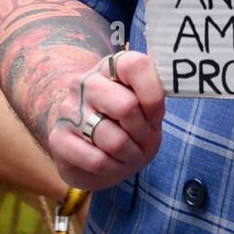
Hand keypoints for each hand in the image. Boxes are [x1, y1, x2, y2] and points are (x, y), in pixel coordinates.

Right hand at [49, 51, 164, 191]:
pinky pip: (96, 160)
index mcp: (112, 67)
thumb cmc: (127, 126)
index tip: (156, 115)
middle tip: (144, 139)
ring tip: (131, 155)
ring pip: (113, 138)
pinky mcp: (58, 140)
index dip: (153, 95)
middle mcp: (86, 82)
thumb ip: (156, 97)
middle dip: (143, 131)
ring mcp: (68, 110)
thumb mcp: (147, 109)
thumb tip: (175, 85)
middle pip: (126, 106)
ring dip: (131, 155)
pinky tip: (114, 164)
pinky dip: (114, 168)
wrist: (89, 152)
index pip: (136, 65)